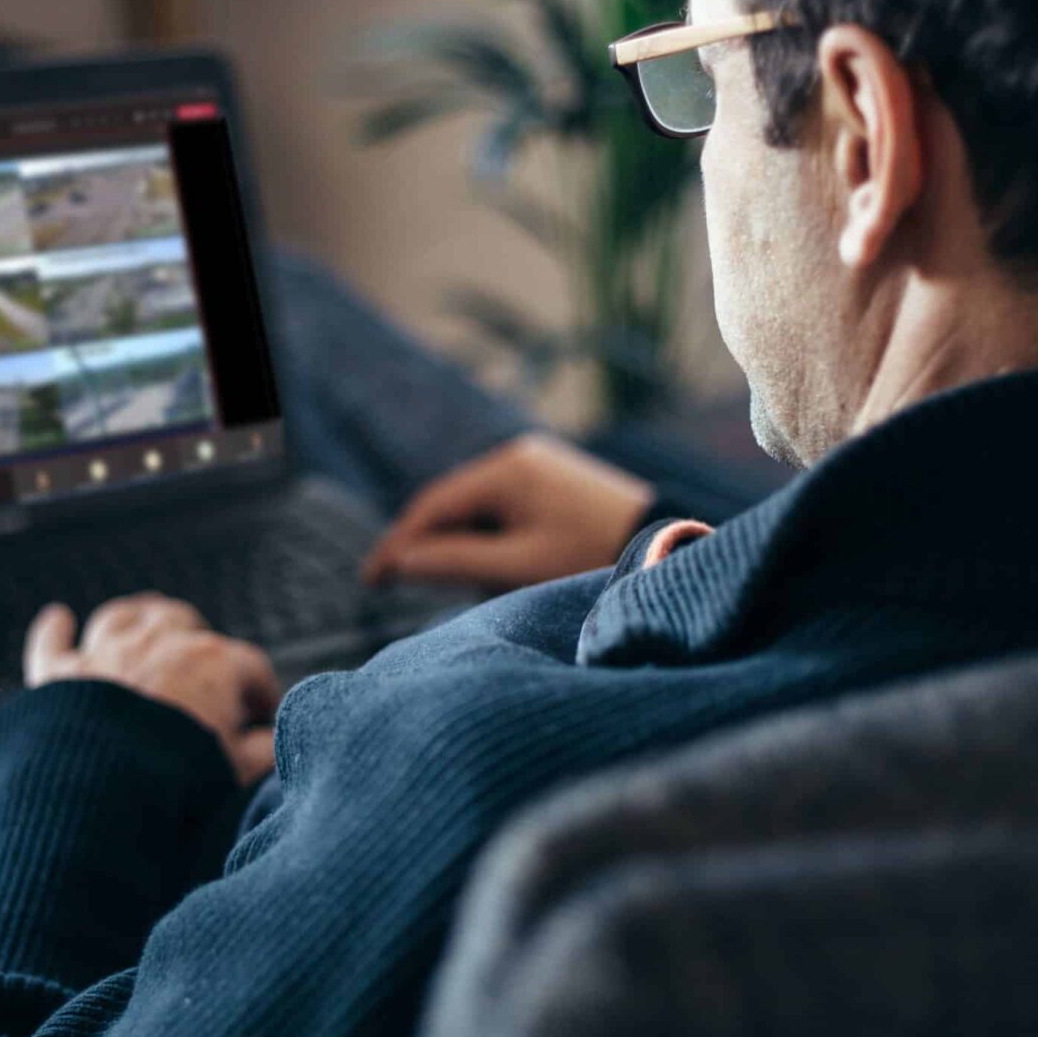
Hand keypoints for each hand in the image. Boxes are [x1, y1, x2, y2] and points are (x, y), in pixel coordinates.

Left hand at [25, 593, 279, 784]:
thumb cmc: (178, 777)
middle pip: (184, 622)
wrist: (103, 786)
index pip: (250, 667)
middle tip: (202, 664)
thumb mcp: (237, 769)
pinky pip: (53, 640)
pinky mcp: (59, 674)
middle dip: (197, 639)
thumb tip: (274, 744)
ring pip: (125, 616)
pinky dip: (55, 629)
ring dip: (138, 617)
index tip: (261, 714)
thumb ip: (263, 752)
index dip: (261, 691)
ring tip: (147, 619)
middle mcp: (160, 643)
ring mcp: (106, 653)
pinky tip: (57, 618)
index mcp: (213, 663)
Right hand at [360, 432, 654, 590]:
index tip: (372, 579)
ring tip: (435, 579)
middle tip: (390, 581)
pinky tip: (480, 561)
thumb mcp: (518, 567)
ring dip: (455, 539)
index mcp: (506, 470)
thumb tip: (401, 561)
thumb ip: (455, 562)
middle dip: (423, 541)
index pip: (433, 506)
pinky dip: (485, 532)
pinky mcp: (556, 479)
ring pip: (478, 504)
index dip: (398, 544)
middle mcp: (520, 456)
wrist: (666, 545)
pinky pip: (504, 504)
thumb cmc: (593, 558)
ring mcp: (540, 464)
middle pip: (452, 501)